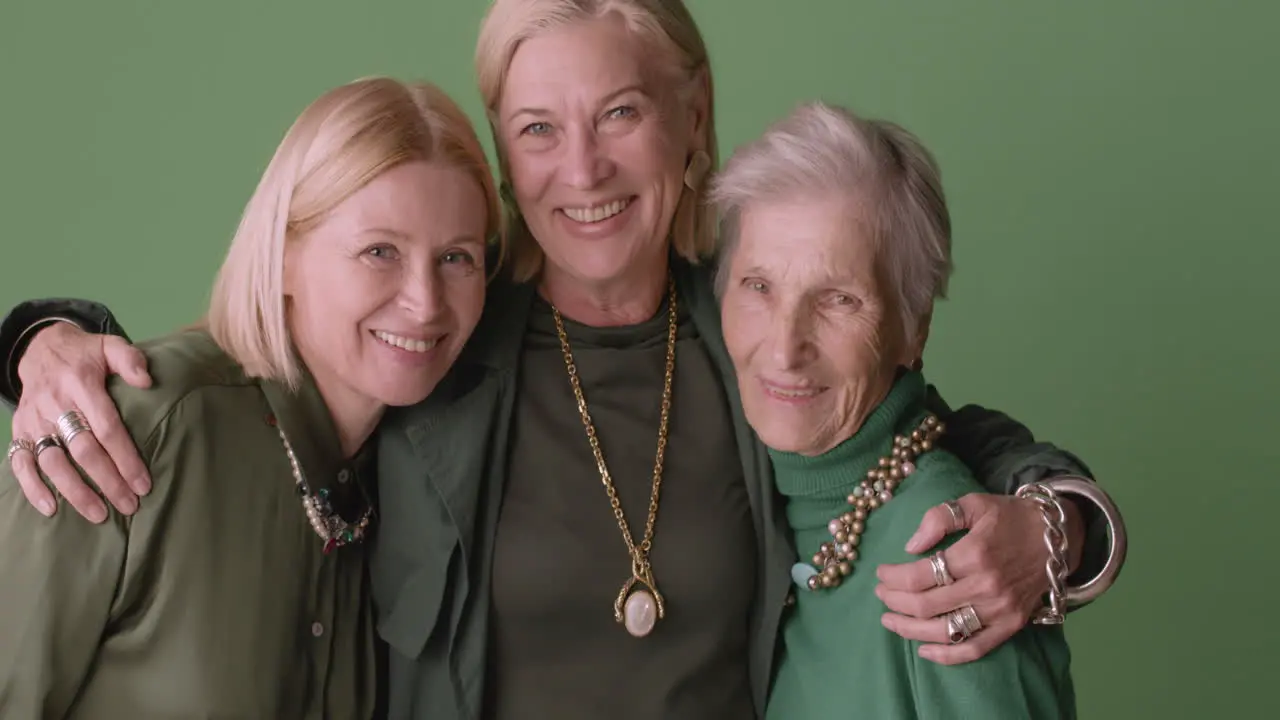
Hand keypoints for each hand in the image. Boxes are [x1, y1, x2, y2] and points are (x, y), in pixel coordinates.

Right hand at [8, 321, 152, 520]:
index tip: (143, 483)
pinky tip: (50, 509)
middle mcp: (55, 404)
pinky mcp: (19, 430)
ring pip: (53, 462)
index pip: (107, 428)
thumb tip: (147, 381)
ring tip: (99, 514)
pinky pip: (20, 462)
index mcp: (81, 384)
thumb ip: (130, 360)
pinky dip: (32, 487)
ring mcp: (34, 420)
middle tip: (129, 505)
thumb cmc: (86, 355)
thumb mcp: (110, 345)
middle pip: (83, 450)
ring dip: (75, 491)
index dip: (125, 458)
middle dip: (107, 481)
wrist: (42, 349)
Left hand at [873, 492, 1084, 664]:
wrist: (1057, 537)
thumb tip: (910, 546)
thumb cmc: (1010, 516)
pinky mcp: (1012, 625)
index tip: (881, 573)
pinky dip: (947, 655)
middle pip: (927, 605)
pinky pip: (975, 649)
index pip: (919, 575)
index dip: (893, 577)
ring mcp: (1000, 610)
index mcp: (974, 554)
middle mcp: (986, 586)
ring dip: (910, 629)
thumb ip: (939, 518)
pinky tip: (923, 650)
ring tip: (889, 620)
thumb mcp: (974, 502)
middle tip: (880, 594)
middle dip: (894, 601)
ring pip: (945, 631)